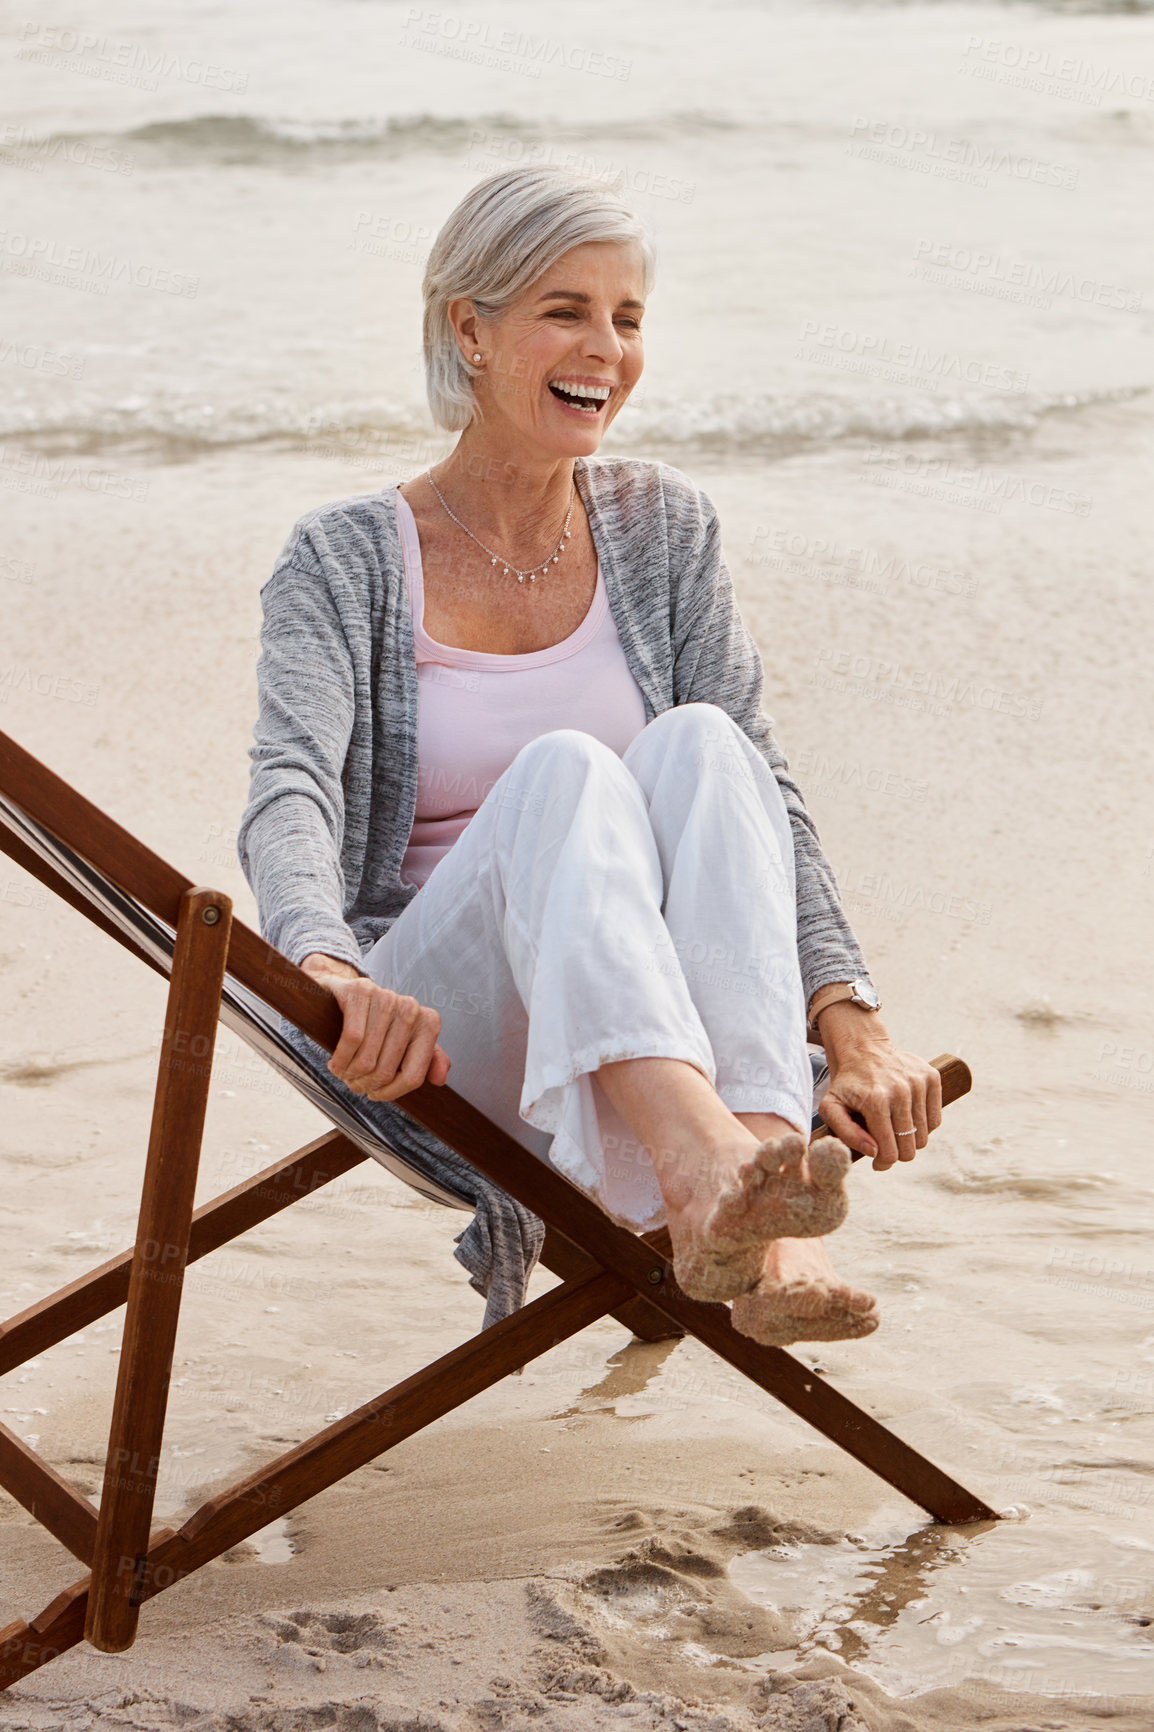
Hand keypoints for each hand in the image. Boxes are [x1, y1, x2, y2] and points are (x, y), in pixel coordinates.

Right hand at [299, 953, 450, 1100]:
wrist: (350, 993)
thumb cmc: (379, 1023)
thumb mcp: (407, 1043)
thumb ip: (428, 1061)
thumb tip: (439, 1079)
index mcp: (428, 1023)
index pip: (412, 1077)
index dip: (390, 1093)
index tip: (375, 1093)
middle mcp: (411, 1008)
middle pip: (385, 1071)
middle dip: (365, 1084)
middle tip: (354, 1082)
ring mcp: (387, 997)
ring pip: (366, 1059)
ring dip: (349, 1073)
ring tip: (344, 1072)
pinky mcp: (361, 991)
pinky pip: (352, 1039)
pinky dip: (340, 1059)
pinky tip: (335, 1063)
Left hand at [814, 1002, 941, 1169]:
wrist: (863, 1047)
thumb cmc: (846, 1084)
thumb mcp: (831, 1107)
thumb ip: (847, 1134)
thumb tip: (874, 1152)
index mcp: (875, 1101)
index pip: (890, 1152)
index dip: (883, 1163)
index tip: (876, 1161)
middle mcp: (900, 1091)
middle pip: (909, 1148)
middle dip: (897, 1153)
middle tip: (886, 1146)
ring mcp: (918, 1083)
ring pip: (924, 1136)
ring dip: (910, 1139)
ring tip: (894, 1129)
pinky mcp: (931, 1077)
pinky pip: (936, 1120)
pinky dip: (923, 1126)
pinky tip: (907, 1118)